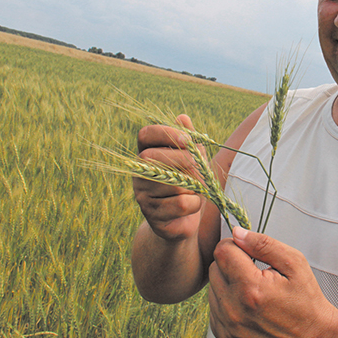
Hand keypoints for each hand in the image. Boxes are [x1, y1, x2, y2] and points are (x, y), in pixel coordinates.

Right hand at [133, 115, 206, 242]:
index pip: (145, 134)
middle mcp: (140, 172)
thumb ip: (189, 140)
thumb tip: (183, 118)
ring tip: (197, 189)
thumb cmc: (190, 182)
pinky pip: (179, 204)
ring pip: (169, 183)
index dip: (165, 133)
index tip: (187, 140)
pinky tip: (193, 204)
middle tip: (198, 165)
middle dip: (181, 159)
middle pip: (151, 157)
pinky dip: (195, 203)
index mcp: (147, 152)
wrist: (184, 219)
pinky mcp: (151, 216)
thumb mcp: (193, 158)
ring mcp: (142, 195)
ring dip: (193, 185)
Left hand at [208, 227, 335, 337]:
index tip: (248, 253)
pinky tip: (246, 303)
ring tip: (252, 289)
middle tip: (253, 271)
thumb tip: (238, 233)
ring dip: (228, 283)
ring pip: (212, 287)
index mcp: (251, 288)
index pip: (222, 251)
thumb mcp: (294, 262)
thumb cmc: (305, 299)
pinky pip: (214, 307)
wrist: (311, 334)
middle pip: (214, 268)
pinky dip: (227, 301)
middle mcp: (234, 310)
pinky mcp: (225, 336)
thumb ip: (263, 244)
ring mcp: (228, 326)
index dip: (236, 246)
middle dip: (231, 264)